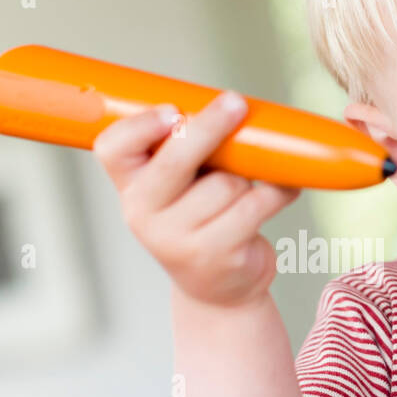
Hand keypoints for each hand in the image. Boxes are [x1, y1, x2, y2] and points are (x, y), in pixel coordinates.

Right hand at [93, 90, 300, 307]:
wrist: (217, 292)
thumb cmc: (199, 220)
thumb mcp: (178, 188)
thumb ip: (186, 150)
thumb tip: (229, 107)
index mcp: (130, 187)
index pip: (113, 149)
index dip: (139, 127)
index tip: (171, 111)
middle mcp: (144, 215)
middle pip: (175, 160)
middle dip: (209, 127)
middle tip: (236, 103)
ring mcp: (179, 240)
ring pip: (226, 183)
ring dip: (247, 176)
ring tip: (248, 187)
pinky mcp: (218, 254)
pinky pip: (256, 204)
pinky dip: (278, 191)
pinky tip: (284, 189)